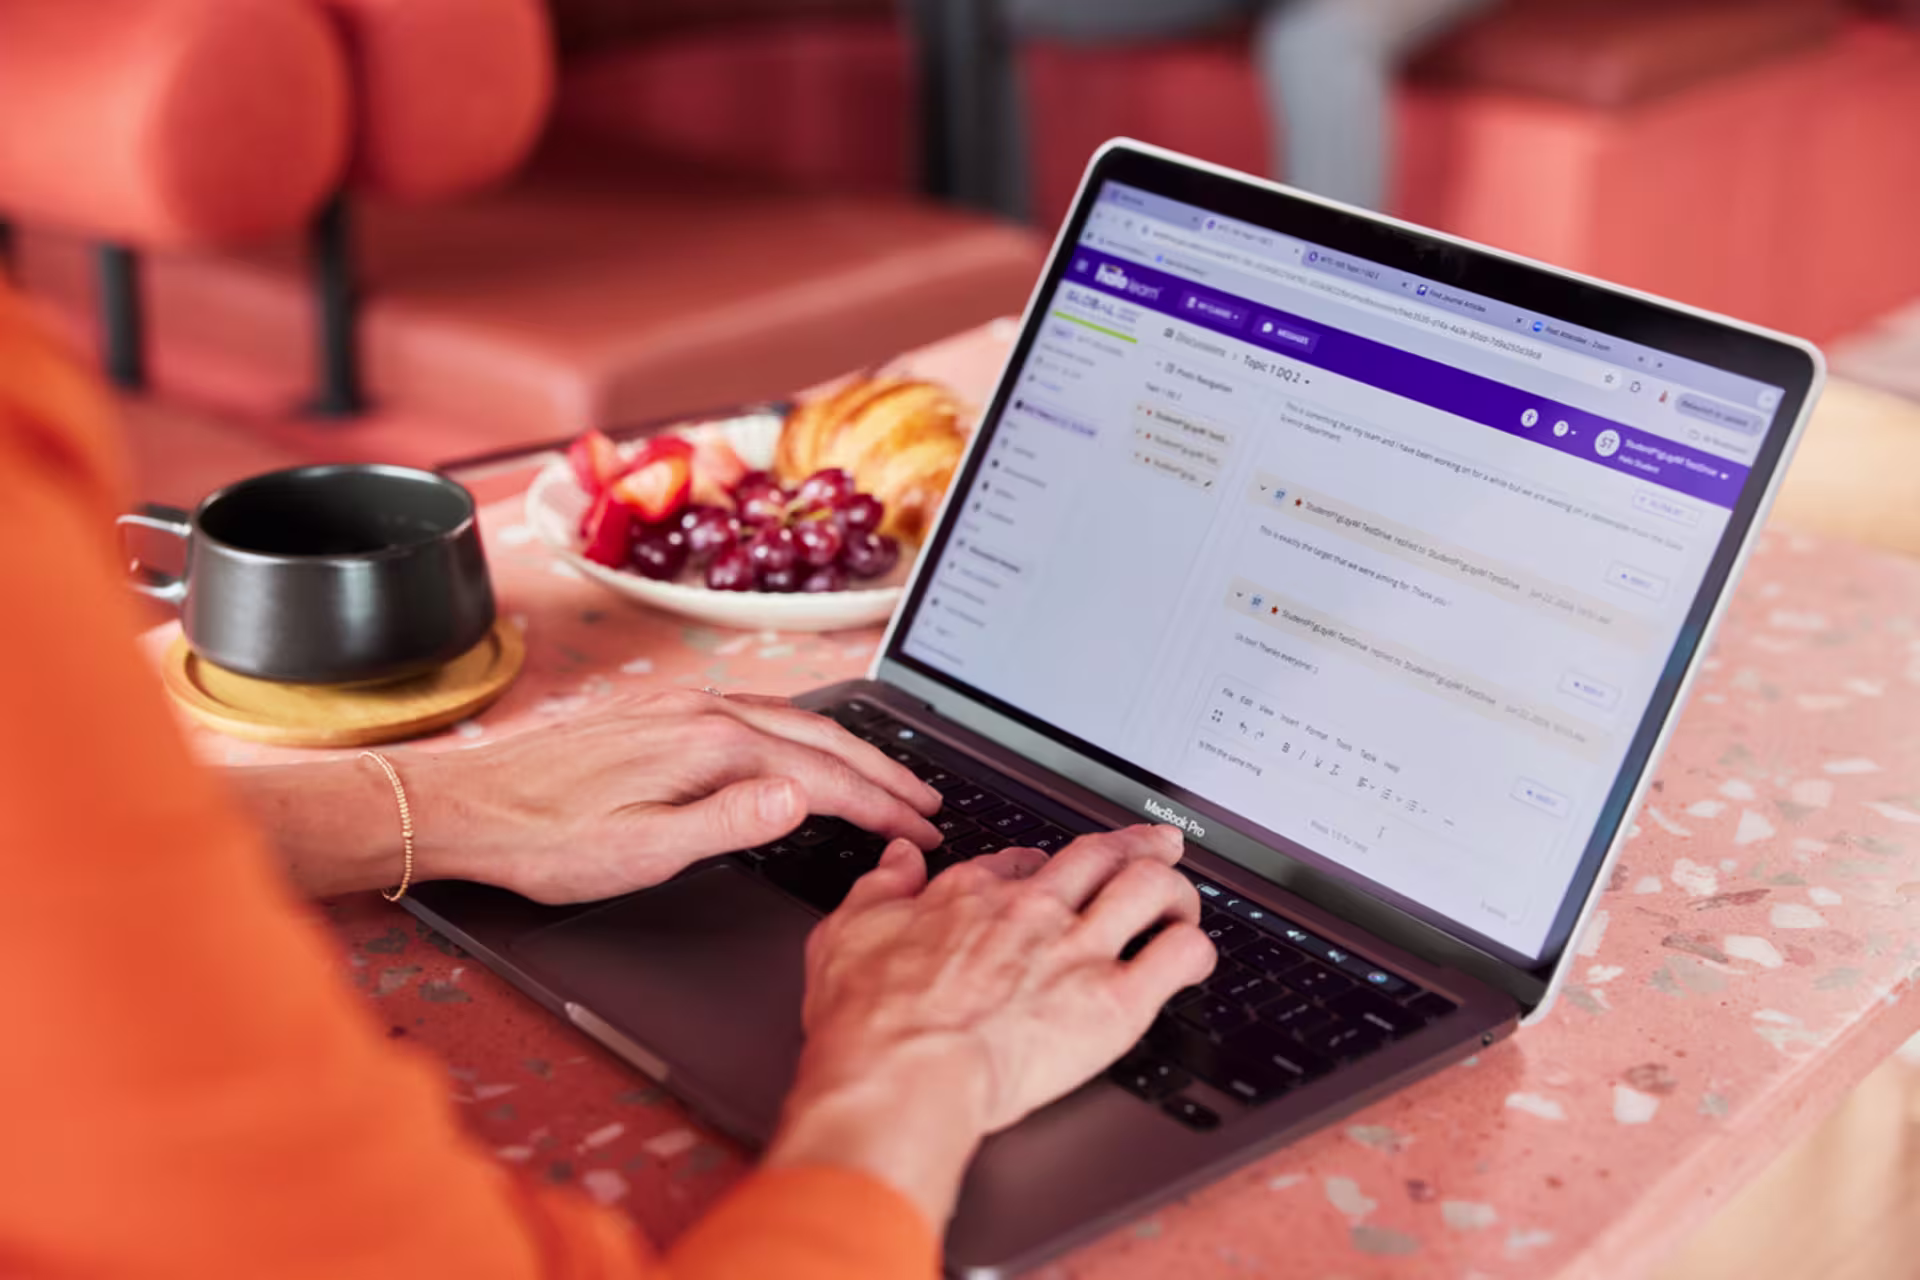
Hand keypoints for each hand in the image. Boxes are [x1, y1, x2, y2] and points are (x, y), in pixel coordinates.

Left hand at [408, 689, 943, 902]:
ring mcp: (683, 707)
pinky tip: (808, 749)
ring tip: (890, 779)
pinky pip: (761, 714)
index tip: (924, 832)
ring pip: (794, 722)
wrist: (467, 805)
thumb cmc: (545, 840)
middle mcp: (704, 713)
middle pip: (821, 740)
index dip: (881, 807)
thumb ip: (727, 823)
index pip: (823, 778)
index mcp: (709, 747)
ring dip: (849, 752)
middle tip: (932, 806)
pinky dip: (806, 735)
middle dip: (884, 773)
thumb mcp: (639, 851)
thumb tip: (801, 797)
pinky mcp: (663, 714)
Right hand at [764, 825, 1215, 1226]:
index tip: (1053, 874)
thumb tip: (897, 860)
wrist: (901, 1077)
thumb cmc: (869, 1023)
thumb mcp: (844, 933)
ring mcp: (1078, 952)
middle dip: (1134, 848)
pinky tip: (1191, 958)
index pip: (1026, 862)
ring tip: (1181, 900)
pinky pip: (1177, 958)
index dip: (1046, 865)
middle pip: (1101, 856)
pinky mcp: (1113, 1003)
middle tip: (1156, 847)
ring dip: (1174, 889)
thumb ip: (879, 888)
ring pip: (1151, 889)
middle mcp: (1033, 912)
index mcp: (972, 896)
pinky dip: (1193, 952)